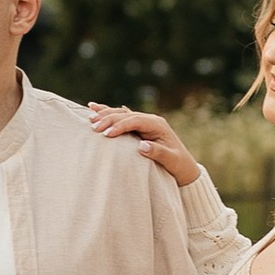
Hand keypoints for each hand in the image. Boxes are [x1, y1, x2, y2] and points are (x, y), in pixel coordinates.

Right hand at [86, 104, 201, 188]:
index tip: (107, 134)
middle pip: (126, 115)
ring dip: (105, 115)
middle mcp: (150, 120)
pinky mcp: (138, 127)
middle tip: (93, 127)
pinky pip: (121, 117)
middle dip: (109, 119)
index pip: (135, 120)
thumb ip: (158, 152)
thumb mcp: (171, 160)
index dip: (120, 126)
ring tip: (90, 117)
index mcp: (157, 125)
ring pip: (121, 114)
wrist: (184, 168)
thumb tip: (142, 146)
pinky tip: (94, 107)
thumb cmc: (178, 165)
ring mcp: (144, 122)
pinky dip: (108, 113)